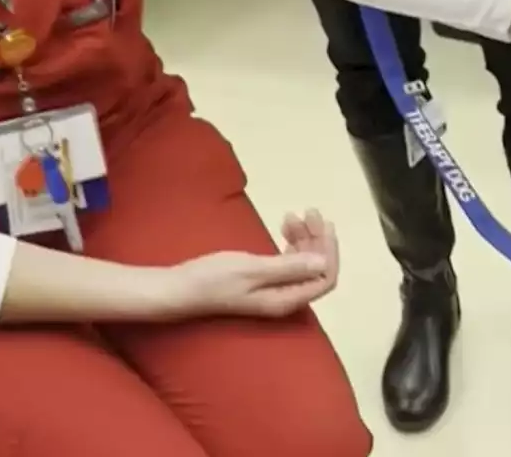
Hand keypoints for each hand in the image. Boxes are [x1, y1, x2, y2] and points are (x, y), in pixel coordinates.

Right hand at [168, 210, 339, 318]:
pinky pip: (288, 262)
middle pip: (316, 269)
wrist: (180, 288)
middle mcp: (285, 298)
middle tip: (309, 211)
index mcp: (286, 299)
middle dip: (318, 240)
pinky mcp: (263, 282)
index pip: (325, 278)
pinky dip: (291, 244)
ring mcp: (274, 290)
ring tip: (292, 216)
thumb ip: (289, 267)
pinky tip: (285, 228)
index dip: (329, 251)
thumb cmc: (213, 278)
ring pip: (302, 263)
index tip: (322, 223)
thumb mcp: (252, 269)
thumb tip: (324, 263)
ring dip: (304, 239)